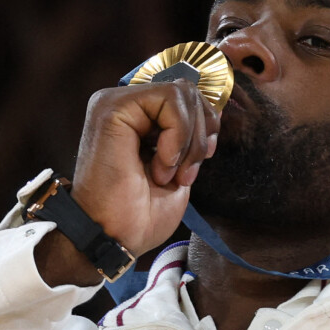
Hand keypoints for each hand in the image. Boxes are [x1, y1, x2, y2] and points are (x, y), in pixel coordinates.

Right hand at [71, 79, 219, 256]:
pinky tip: (160, 166)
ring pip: (182, 93)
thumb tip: (216, 110)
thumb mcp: (180, 167)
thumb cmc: (142, 214)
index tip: (195, 164)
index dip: (205, 126)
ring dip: (188, 141)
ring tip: (169, 174)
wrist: (115, 239)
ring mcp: (117, 103)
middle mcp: (127, 105)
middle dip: (200, 135)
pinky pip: (169, 100)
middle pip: (188, 91)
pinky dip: (177, 137)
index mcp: (140, 118)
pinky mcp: (112, 107)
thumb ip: (192, 136)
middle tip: (184, 175)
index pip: (187, 97)